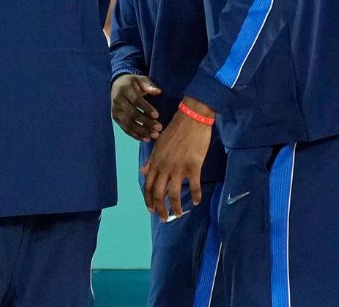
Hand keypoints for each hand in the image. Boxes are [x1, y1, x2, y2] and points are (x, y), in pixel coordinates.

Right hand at [111, 74, 162, 141]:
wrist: (117, 84)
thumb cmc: (133, 83)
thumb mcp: (141, 79)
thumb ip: (149, 85)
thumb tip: (158, 91)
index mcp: (125, 89)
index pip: (136, 100)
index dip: (146, 108)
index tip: (157, 115)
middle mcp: (117, 100)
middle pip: (132, 113)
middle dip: (146, 122)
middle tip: (159, 128)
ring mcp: (115, 110)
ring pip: (128, 123)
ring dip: (141, 131)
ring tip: (154, 135)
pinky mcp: (115, 117)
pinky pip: (125, 128)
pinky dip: (135, 135)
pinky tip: (145, 138)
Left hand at [140, 97, 211, 219]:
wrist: (191, 119)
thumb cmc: (175, 130)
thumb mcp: (159, 144)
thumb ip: (151, 160)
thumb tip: (142, 172)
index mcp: (155, 162)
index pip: (147, 186)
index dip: (148, 200)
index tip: (151, 210)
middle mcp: (165, 167)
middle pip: (159, 193)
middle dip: (160, 209)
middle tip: (164, 218)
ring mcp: (179, 168)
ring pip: (174, 194)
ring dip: (176, 207)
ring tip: (179, 214)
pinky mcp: (193, 166)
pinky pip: (194, 186)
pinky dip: (195, 196)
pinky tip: (196, 202)